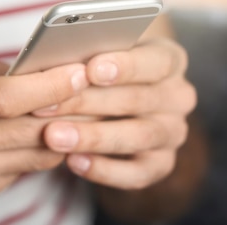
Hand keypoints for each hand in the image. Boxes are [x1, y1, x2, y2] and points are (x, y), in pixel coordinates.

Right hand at [0, 60, 87, 222]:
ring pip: (36, 154)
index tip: (79, 70)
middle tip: (100, 90)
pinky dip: (41, 150)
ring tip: (86, 110)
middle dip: (72, 109)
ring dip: (66, 133)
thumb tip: (42, 70)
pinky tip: (50, 134)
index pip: (7, 96)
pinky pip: (24, 169)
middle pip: (31, 129)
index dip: (49, 85)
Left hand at [34, 38, 196, 189]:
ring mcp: (173, 132)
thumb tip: (55, 66)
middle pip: (137, 99)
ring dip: (92, 137)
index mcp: (169, 59)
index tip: (90, 71)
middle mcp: (178, 96)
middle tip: (48, 106)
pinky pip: (138, 173)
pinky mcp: (162, 163)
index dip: (124, 66)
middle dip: (88, 103)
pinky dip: (105, 169)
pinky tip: (73, 162)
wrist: (113, 98)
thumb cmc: (99, 66)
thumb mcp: (98, 52)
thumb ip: (86, 56)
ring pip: (137, 136)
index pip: (156, 61)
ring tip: (53, 137)